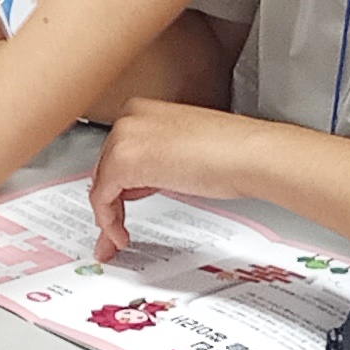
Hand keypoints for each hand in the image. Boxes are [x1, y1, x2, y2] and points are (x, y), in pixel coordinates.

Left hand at [88, 96, 254, 258]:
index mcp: (143, 111)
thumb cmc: (230, 153)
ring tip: (116, 238)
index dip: (118, 186)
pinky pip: (102, 198)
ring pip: (101, 184)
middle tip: (114, 230)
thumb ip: (154, 163)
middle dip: (111, 204)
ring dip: (108, 217)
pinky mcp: (123, 160)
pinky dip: (108, 222)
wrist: (247, 155)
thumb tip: (140, 184)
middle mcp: (129, 118)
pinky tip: (119, 235)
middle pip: (106, 168)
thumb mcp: (180, 153)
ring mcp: (124, 137)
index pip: (118, 152)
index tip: (119, 208)